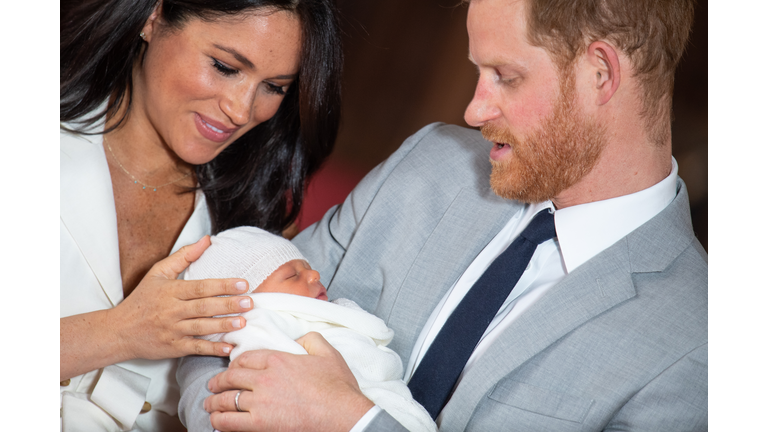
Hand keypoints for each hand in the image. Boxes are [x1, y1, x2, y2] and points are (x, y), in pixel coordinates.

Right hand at [109, 235, 254, 359]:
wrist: (119, 331)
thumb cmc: (142, 300)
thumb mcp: (158, 273)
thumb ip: (184, 256)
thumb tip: (207, 240)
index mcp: (171, 291)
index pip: (201, 287)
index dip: (223, 285)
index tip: (243, 284)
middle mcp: (172, 311)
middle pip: (204, 307)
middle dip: (228, 305)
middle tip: (249, 302)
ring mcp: (172, 330)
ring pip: (201, 327)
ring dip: (223, 325)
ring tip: (242, 322)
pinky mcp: (173, 348)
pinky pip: (194, 348)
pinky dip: (211, 349)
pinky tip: (228, 347)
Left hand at [205, 332, 374, 431]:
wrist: (344, 415)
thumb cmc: (338, 388)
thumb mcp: (328, 353)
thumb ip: (311, 339)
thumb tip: (299, 338)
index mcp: (279, 359)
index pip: (245, 358)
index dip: (235, 363)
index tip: (232, 368)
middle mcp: (265, 378)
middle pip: (231, 377)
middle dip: (218, 381)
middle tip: (213, 385)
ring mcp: (260, 402)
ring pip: (226, 399)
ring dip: (214, 401)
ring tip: (209, 404)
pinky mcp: (260, 423)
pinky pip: (229, 421)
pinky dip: (219, 421)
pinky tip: (217, 421)